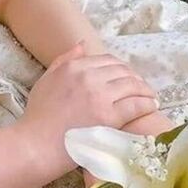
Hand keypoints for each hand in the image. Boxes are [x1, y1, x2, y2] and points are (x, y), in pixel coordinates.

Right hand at [23, 43, 158, 174]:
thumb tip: (82, 43)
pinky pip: (136, 105)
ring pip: (132, 85)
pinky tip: (151, 106)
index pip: (107, 60)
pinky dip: (147, 103)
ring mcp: (100, 96)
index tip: (126, 76)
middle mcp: (88, 76)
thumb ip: (64, 60)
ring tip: (149, 96)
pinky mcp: (109, 116)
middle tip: (141, 88)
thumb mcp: (47, 79)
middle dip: (135, 77)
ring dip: (144, 89)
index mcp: (73, 67)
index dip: (120, 68)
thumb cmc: (38, 115)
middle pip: (122, 70)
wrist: (36, 143)